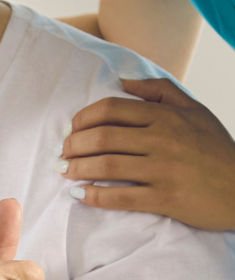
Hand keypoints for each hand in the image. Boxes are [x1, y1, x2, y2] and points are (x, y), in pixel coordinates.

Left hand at [60, 76, 234, 229]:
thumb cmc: (216, 148)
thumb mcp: (195, 111)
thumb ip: (160, 91)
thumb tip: (122, 80)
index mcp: (167, 116)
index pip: (111, 109)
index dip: (82, 119)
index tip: (71, 129)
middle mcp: (164, 140)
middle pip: (102, 137)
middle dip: (73, 144)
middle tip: (62, 152)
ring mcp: (164, 170)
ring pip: (106, 166)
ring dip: (77, 168)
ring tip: (64, 171)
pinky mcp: (167, 199)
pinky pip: (121, 197)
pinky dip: (94, 196)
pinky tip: (79, 195)